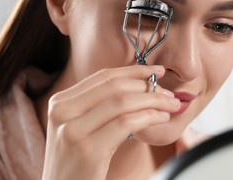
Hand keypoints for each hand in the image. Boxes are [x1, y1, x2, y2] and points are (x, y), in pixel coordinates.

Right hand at [41, 65, 179, 179]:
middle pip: (114, 86)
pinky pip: (125, 123)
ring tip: (171, 104)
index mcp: (60, 103)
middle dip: (147, 85)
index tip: (157, 70)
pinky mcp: (87, 150)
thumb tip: (139, 85)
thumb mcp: (80, 128)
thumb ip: (98, 106)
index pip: (103, 77)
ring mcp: (72, 130)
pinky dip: (149, 117)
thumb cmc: (77, 163)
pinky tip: (161, 118)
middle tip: (168, 91)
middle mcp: (62, 112)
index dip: (134, 70)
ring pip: (122, 102)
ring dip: (153, 100)